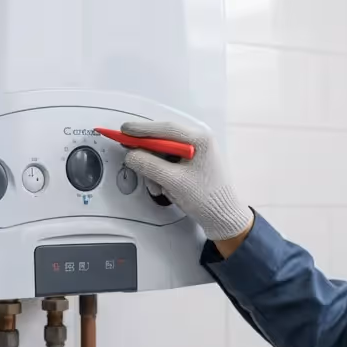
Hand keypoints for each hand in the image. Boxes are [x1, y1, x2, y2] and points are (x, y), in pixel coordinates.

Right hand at [119, 120, 252, 240]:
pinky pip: (170, 165)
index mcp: (200, 140)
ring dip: (155, 171)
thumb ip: (149, 165)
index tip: (124, 131)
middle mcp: (199, 143)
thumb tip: (131, 156)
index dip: (142, 130)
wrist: (223, 218)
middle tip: (135, 163)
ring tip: (158, 188)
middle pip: (163, 142)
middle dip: (149, 158)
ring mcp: (196, 154)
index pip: (166, 129)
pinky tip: (165, 189)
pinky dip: (162, 176)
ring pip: (164, 156)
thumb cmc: (206, 199)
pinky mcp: (192, 166)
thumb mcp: (174, 181)